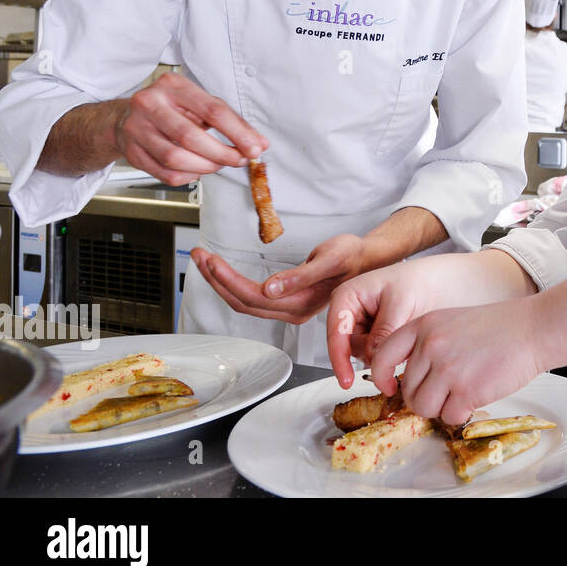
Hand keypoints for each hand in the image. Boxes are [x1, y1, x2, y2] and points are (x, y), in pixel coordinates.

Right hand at [115, 72, 265, 184]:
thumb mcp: (200, 105)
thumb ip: (232, 122)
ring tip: (217, 164)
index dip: (238, 133)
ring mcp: (136, 128)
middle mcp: (150, 103)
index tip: (254, 148)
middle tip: (238, 160)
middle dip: (222, 153)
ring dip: (205, 167)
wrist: (125, 117)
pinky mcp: (131, 151)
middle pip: (191, 136)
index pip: (213, 110)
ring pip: (176, 158)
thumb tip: (259, 143)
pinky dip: (189, 175)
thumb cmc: (170, 109)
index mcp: (173, 86)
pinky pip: (166, 173)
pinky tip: (197, 169)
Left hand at [192, 233, 365, 325]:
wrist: (367, 260)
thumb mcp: (331, 259)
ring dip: (221, 282)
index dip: (228, 279)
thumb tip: (270, 288)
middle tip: (199, 254)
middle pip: (242, 301)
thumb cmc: (352, 256)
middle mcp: (291, 311)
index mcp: (300, 303)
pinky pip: (251, 297)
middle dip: (216, 279)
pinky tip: (223, 272)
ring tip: (204, 260)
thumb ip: (301, 276)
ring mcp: (288, 308)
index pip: (253, 296)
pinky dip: (232, 283)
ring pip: (244, 301)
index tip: (211, 259)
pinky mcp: (286, 300)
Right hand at [326, 262, 446, 388]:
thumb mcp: (400, 304)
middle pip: (349, 347)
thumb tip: (373, 357)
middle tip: (397, 340)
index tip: (346, 381)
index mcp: (347, 296)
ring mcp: (361, 325)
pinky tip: (402, 337)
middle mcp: (350, 311)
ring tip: (402, 329)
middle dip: (371, 351)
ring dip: (382, 351)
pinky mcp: (373, 336)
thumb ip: (383, 332)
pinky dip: (388, 352)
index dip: (339, 360)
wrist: (436, 283)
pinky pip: (375, 354)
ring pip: (362, 353)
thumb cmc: (416, 281)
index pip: (336, 333)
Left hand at [369, 300, 544, 425]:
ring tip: (461, 393)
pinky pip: (449, 416)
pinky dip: (461, 413)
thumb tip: (406, 379)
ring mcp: (447, 368)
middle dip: (424, 396)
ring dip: (441, 408)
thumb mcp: (451, 322)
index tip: (389, 388)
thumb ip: (426, 344)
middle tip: (447, 390)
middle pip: (407, 390)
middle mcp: (430, 345)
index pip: (382, 355)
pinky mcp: (466, 389)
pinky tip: (475, 397)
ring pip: (423, 407)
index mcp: (423, 326)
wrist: (532, 329)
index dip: (381, 377)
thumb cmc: (498, 328)